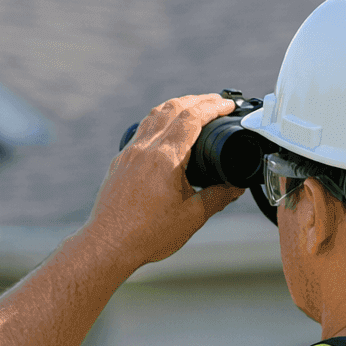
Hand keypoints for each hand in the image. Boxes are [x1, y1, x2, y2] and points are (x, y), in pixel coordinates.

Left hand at [78, 94, 246, 271]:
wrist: (108, 245)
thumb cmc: (146, 234)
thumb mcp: (191, 218)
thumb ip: (218, 198)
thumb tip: (237, 187)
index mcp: (165, 158)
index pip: (192, 118)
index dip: (213, 107)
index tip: (228, 105)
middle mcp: (145, 149)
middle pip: (173, 108)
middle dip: (197, 100)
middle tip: (216, 102)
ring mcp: (129, 153)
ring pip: (154, 115)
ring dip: (176, 106)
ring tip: (194, 108)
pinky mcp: (120, 162)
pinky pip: (142, 130)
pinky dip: (159, 121)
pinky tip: (165, 131)